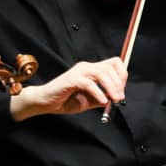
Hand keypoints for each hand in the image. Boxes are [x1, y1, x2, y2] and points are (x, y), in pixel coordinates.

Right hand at [10, 58, 126, 121]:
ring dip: (112, 87)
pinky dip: (99, 92)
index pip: (114, 63)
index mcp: (92, 69)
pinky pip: (89, 83)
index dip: (122, 74)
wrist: (44, 103)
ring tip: (114, 99)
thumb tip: (117, 97)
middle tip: (120, 97)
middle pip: (111, 67)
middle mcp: (86, 66)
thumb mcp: (90, 100)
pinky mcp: (71, 79)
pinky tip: (102, 101)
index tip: (122, 90)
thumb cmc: (66, 101)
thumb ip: (103, 96)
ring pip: (102, 73)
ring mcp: (78, 71)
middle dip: (119, 82)